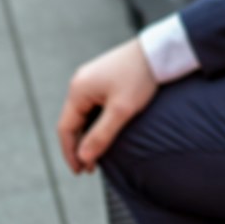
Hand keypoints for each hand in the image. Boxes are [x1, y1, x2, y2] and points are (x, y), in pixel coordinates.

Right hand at [56, 38, 156, 174]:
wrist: (159, 51)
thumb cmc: (140, 77)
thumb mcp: (122, 110)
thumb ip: (101, 135)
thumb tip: (83, 158)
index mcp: (78, 90)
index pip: (65, 128)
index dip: (71, 153)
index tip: (81, 172)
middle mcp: (79, 83)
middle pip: (72, 122)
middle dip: (79, 146)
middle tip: (90, 168)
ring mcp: (90, 79)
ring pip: (83, 115)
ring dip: (88, 135)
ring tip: (98, 154)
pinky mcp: (103, 78)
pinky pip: (93, 106)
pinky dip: (96, 122)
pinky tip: (105, 133)